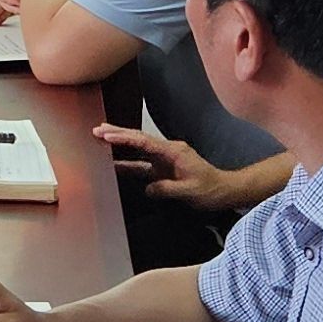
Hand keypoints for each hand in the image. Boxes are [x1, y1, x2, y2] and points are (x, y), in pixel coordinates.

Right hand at [94, 123, 241, 214]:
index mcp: (174, 152)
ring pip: (138, 150)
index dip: (125, 138)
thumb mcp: (189, 191)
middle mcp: (168, 151)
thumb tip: (147, 188)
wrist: (225, 191)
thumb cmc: (211, 189)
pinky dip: (127, 162)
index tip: (107, 135)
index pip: (145, 142)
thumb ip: (167, 189)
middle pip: (138, 140)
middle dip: (118, 134)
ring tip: (100, 139)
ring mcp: (164, 160)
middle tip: (97, 129)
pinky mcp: (163, 170)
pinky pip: (142, 164)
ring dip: (120, 145)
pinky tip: (113, 164)